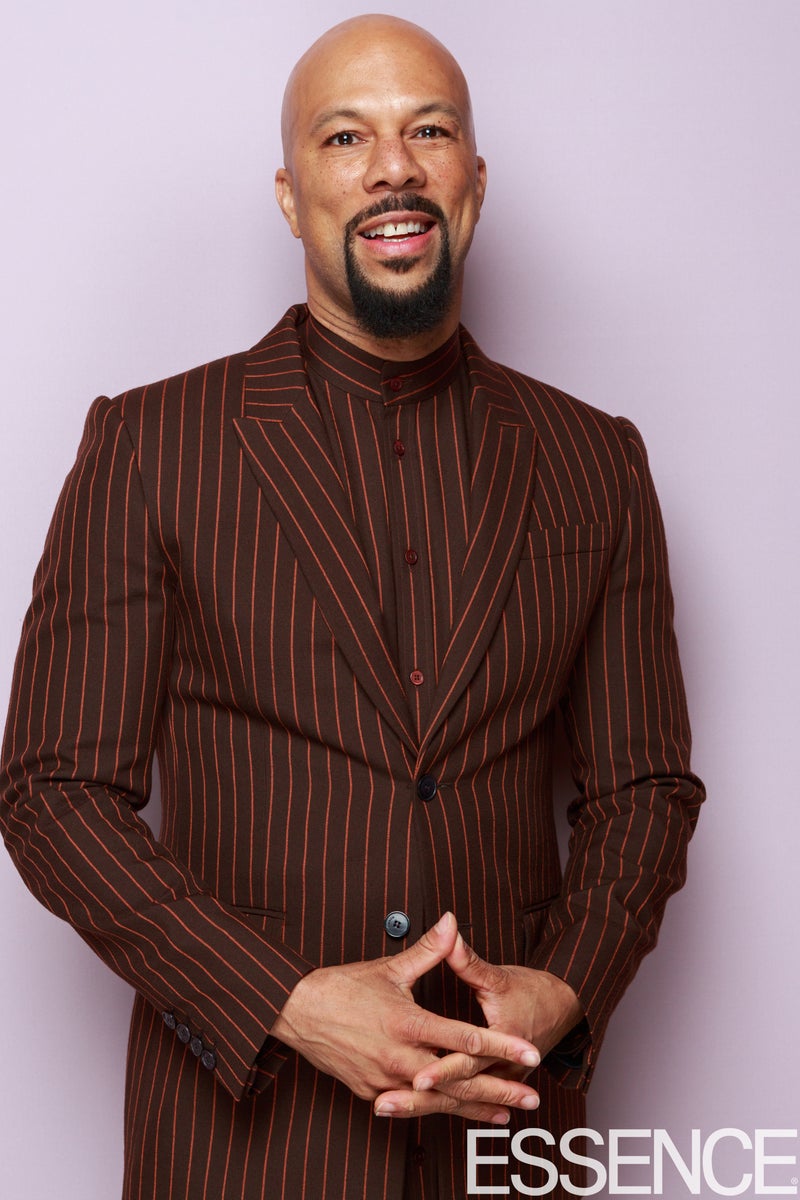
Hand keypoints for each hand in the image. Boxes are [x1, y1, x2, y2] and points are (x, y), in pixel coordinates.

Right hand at [271, 913, 541, 1122]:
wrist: (298, 1012)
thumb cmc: (344, 986)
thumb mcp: (390, 966)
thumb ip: (429, 949)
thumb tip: (451, 921)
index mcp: (408, 1023)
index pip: (464, 1038)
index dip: (501, 1046)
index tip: (530, 1052)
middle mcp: (399, 1057)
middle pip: (458, 1081)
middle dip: (499, 1091)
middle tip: (532, 1098)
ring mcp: (385, 1080)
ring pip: (437, 1101)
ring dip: (474, 1109)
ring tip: (505, 1115)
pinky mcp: (371, 1093)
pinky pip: (411, 1104)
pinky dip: (438, 1109)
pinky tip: (460, 1113)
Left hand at [404, 930, 584, 1099]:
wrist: (564, 1008)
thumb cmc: (533, 991)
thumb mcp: (499, 976)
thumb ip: (468, 960)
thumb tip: (447, 932)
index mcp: (504, 1041)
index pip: (467, 1060)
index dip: (441, 1069)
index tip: (416, 1078)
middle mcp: (502, 1068)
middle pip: (455, 1088)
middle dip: (420, 1099)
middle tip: (386, 1103)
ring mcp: (499, 1079)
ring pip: (455, 1099)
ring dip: (422, 1106)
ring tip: (387, 1108)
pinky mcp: (493, 1081)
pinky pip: (462, 1098)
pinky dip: (437, 1104)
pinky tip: (408, 1108)